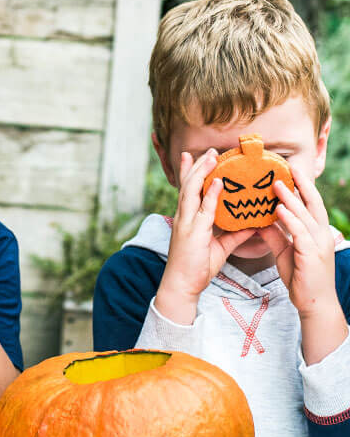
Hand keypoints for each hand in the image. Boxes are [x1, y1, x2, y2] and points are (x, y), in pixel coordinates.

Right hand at [157, 149, 254, 321]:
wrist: (182, 285)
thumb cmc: (197, 268)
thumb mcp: (221, 248)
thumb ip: (236, 235)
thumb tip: (254, 225)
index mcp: (188, 219)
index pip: (189, 191)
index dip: (191, 173)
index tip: (198, 157)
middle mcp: (184, 217)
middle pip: (188, 185)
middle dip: (197, 166)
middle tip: (210, 150)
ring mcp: (186, 223)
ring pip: (192, 191)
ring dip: (202, 172)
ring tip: (212, 156)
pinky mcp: (192, 231)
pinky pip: (203, 209)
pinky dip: (210, 194)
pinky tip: (219, 182)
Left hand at [258, 166, 340, 317]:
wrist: (313, 302)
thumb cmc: (301, 277)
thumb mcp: (285, 252)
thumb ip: (275, 236)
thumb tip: (261, 221)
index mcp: (316, 231)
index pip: (310, 203)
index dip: (302, 187)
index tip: (289, 172)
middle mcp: (320, 233)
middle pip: (312, 203)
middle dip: (301, 184)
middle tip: (287, 167)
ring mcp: (318, 243)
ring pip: (305, 215)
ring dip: (291, 198)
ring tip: (276, 184)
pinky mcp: (312, 254)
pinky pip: (300, 232)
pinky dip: (290, 219)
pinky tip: (279, 209)